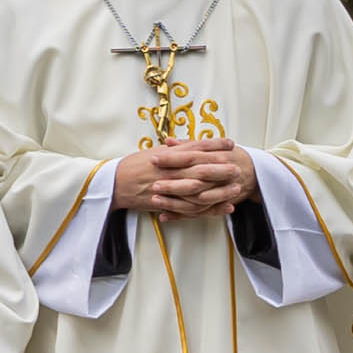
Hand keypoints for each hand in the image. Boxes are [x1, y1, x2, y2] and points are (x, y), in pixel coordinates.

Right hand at [115, 140, 242, 219]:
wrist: (114, 184)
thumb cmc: (133, 166)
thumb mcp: (153, 152)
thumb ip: (174, 150)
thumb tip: (192, 144)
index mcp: (167, 156)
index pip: (194, 148)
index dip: (214, 145)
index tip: (230, 143)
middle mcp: (169, 171)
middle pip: (200, 169)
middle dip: (221, 168)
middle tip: (238, 167)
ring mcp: (169, 188)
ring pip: (199, 190)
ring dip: (219, 189)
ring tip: (236, 188)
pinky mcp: (167, 203)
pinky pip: (192, 208)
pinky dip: (210, 209)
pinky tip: (225, 207)